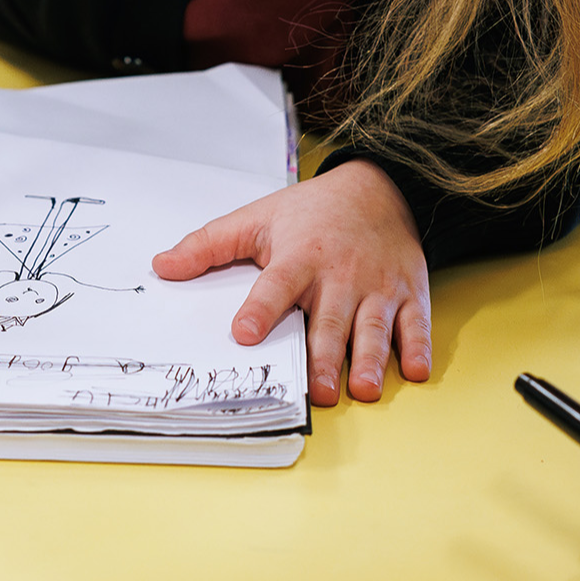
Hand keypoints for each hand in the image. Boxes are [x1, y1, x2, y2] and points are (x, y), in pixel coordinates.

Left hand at [152, 160, 429, 405]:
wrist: (379, 188)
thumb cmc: (311, 213)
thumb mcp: (256, 219)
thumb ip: (209, 246)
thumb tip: (162, 267)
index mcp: (300, 256)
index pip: (277, 285)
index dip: (261, 309)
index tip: (246, 333)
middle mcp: (341, 274)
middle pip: (331, 319)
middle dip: (326, 356)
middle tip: (319, 391)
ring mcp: (378, 286)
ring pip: (374, 327)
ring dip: (370, 359)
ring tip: (363, 389)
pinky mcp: (408, 292)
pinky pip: (415, 323)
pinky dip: (417, 348)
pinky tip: (414, 371)